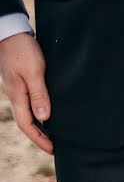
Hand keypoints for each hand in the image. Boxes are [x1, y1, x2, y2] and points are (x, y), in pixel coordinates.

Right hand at [0, 32, 52, 152]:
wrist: (11, 32)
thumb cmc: (22, 50)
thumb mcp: (34, 72)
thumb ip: (39, 95)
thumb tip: (44, 118)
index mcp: (17, 96)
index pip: (27, 125)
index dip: (39, 139)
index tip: (53, 150)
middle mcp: (15, 95)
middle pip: (27, 123)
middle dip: (40, 137)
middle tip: (55, 147)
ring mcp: (16, 89)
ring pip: (27, 114)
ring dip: (40, 126)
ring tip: (53, 135)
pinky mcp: (20, 82)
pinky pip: (29, 104)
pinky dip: (38, 113)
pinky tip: (48, 114)